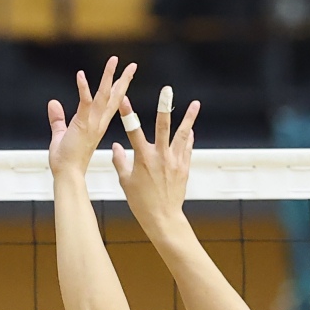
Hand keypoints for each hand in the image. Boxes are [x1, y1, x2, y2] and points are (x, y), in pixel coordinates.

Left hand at [47, 57, 135, 180]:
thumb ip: (58, 118)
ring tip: (114, 60)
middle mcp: (99, 122)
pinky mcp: (82, 124)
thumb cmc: (67, 160)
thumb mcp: (61, 134)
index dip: (119, 88)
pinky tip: (81, 75)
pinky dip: (83, 88)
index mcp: (97, 124)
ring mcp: (92, 123)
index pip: (111, 103)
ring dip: (109, 76)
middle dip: (124, 79)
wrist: (68, 174)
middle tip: (132, 65)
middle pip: (115, 96)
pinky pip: (85, 102)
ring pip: (104, 95)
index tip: (126, 76)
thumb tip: (53, 103)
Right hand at [115, 82, 200, 231]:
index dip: (127, 113)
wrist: (163, 218)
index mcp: (143, 158)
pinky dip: (188, 138)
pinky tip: (191, 130)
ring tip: (195, 104)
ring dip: (189, 118)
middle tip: (167, 91)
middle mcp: (160, 156)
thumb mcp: (125, 182)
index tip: (123, 98)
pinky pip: (188, 149)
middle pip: (163, 126)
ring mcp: (174, 161)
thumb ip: (120, 161)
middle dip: (164, 107)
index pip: (132, 130)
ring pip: (182, 135)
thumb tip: (115, 146)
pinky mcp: (184, 168)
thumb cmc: (141, 202)